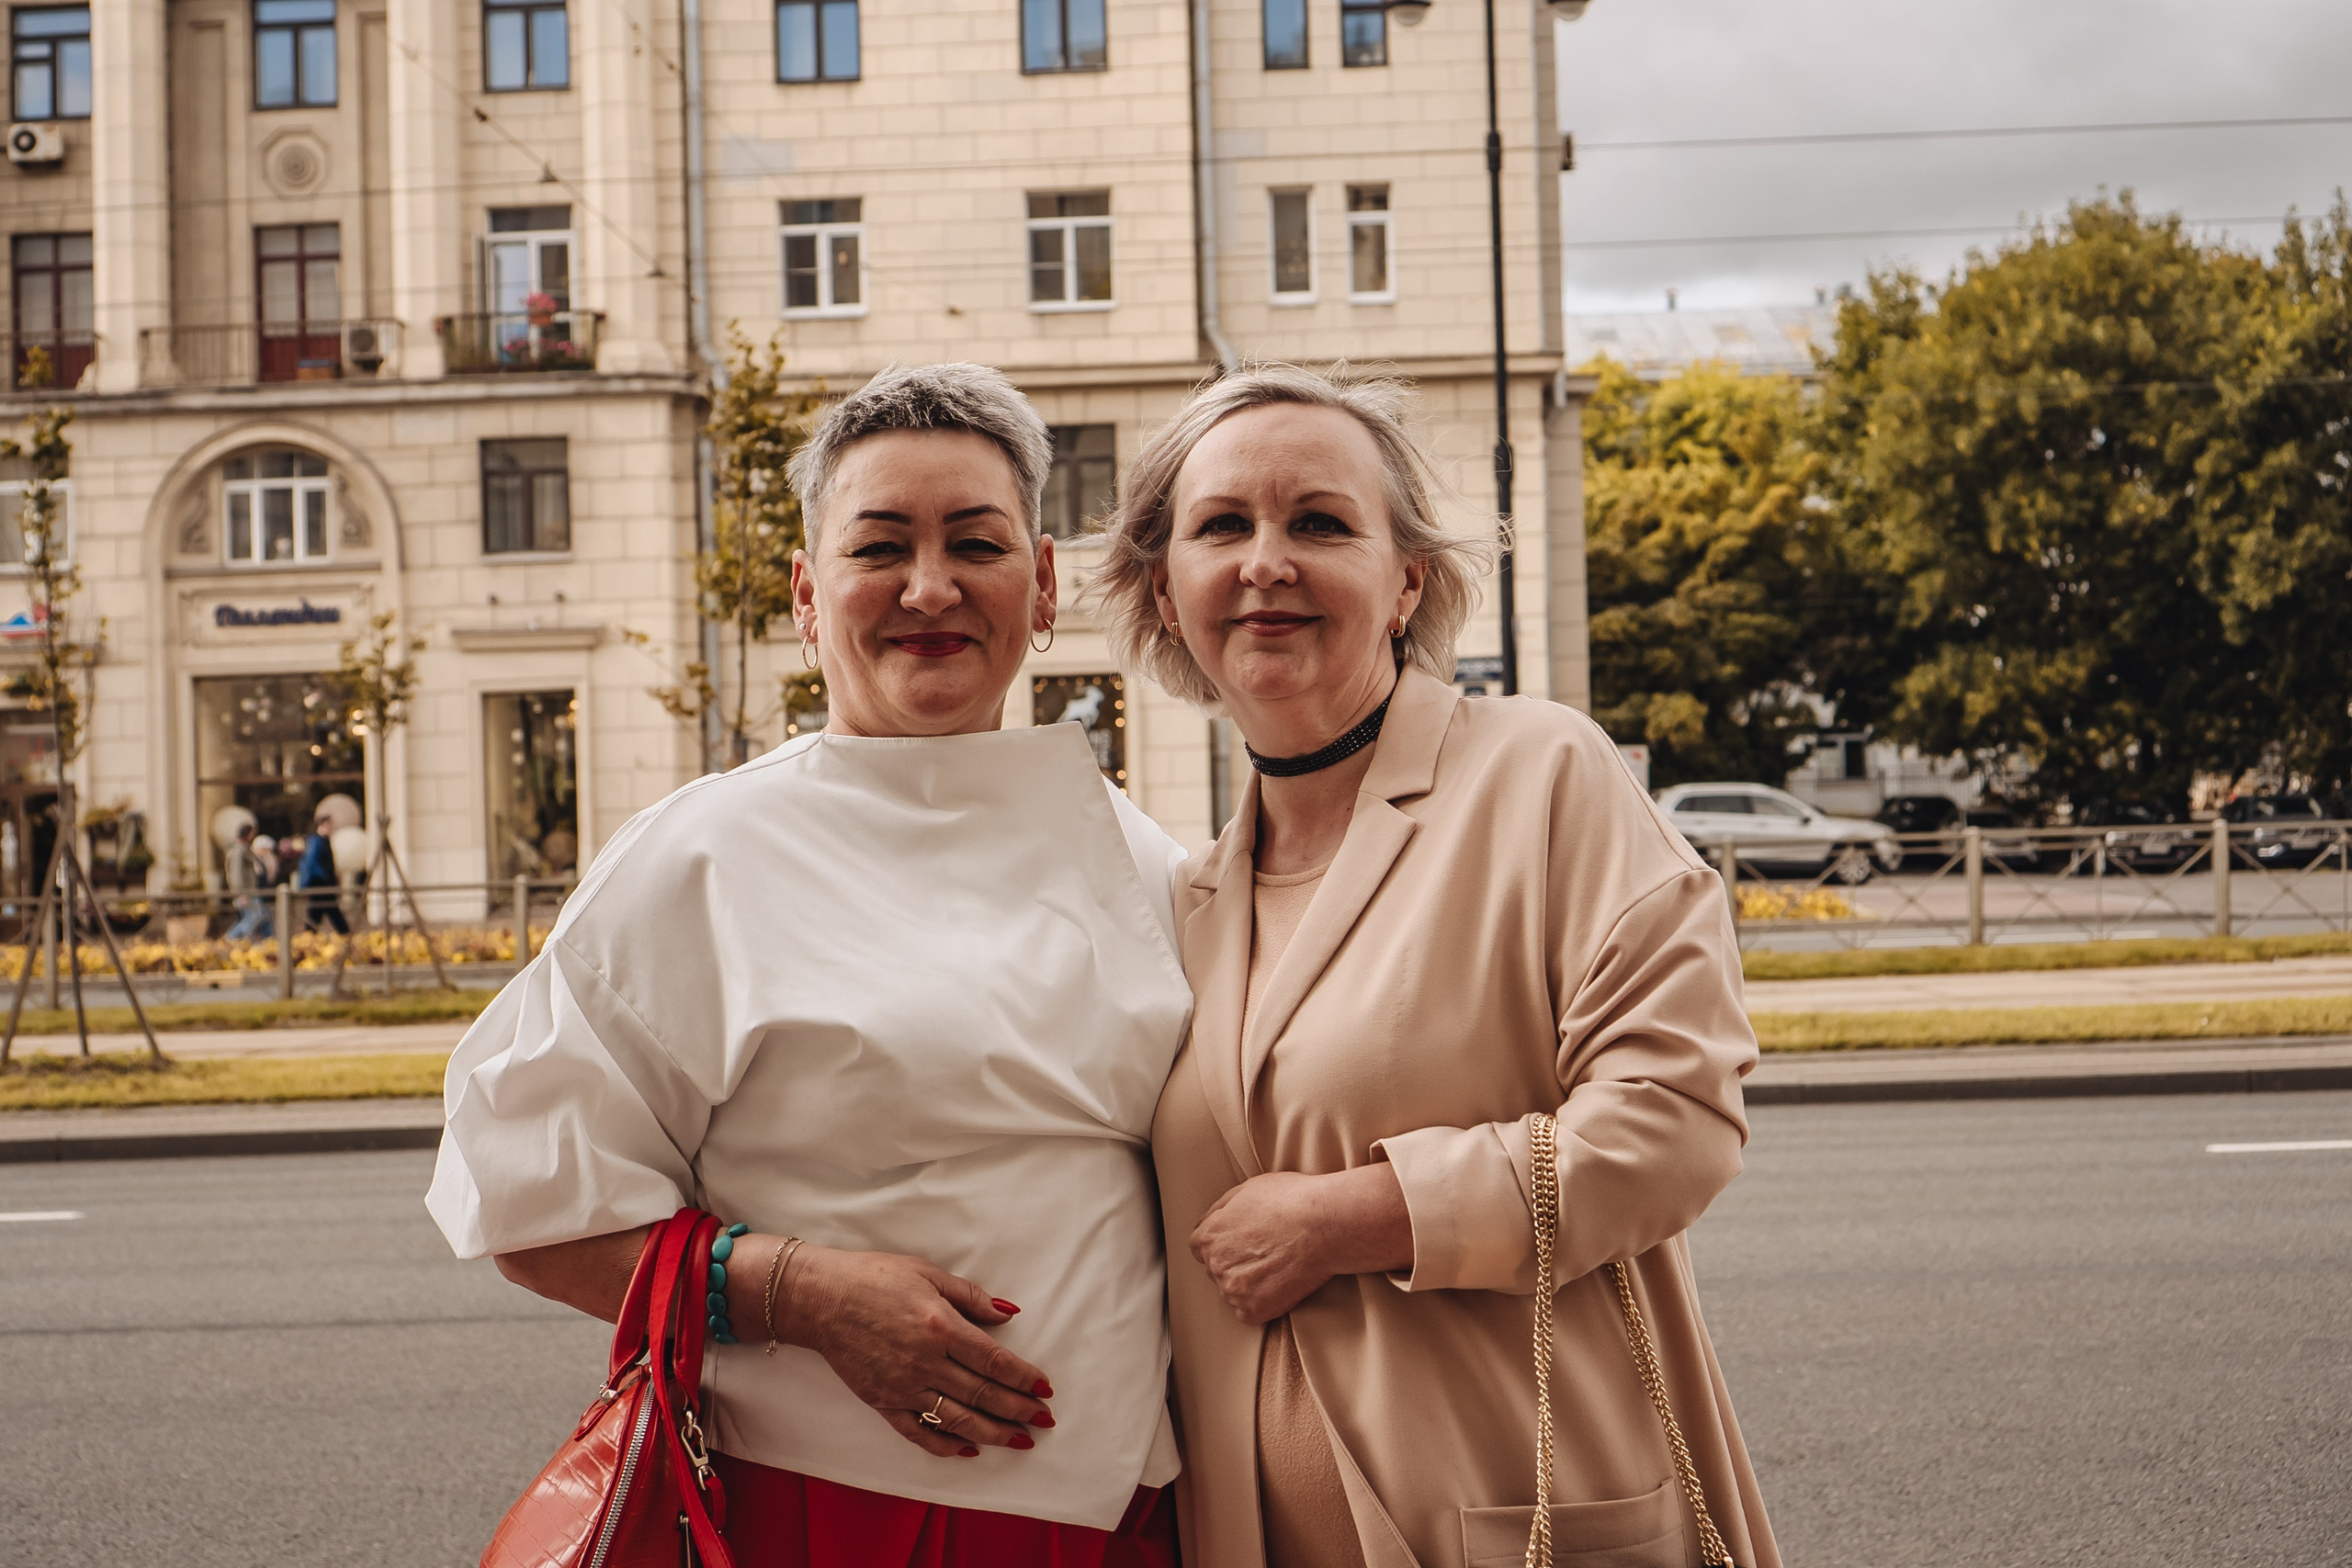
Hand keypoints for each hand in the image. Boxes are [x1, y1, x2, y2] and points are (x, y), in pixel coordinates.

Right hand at [778, 1245, 1054, 1459]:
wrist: (820, 1299)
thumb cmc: (874, 1277)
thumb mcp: (927, 1273)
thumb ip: (970, 1297)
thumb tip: (1007, 1314)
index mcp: (941, 1327)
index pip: (994, 1361)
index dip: (1023, 1377)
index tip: (1044, 1387)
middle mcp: (925, 1362)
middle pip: (982, 1394)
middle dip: (1018, 1409)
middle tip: (1043, 1418)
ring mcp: (903, 1386)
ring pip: (957, 1419)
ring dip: (993, 1432)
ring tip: (1019, 1440)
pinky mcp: (882, 1402)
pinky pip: (919, 1432)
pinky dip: (945, 1445)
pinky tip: (968, 1449)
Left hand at [1189, 1165, 1412, 1325]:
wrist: (1326, 1224)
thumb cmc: (1292, 1201)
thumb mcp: (1248, 1189)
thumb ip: (1221, 1209)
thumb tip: (1209, 1221)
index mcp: (1210, 1235)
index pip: (1201, 1248)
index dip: (1224, 1244)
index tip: (1242, 1244)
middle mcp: (1216, 1264)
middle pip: (1217, 1270)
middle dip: (1236, 1263)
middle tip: (1266, 1253)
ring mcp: (1234, 1290)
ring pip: (1233, 1292)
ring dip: (1248, 1284)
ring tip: (1277, 1266)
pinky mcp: (1254, 1310)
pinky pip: (1249, 1312)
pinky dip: (1262, 1303)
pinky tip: (1280, 1284)